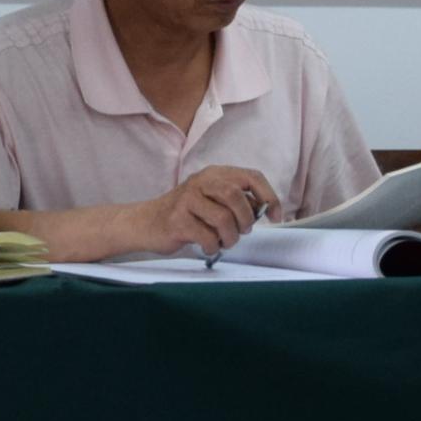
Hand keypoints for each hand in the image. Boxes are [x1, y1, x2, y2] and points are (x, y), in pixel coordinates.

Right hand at [131, 166, 280, 257]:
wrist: (145, 222)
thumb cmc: (186, 214)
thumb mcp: (211, 199)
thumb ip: (236, 201)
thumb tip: (263, 209)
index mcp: (213, 174)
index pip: (251, 176)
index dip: (268, 196)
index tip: (275, 215)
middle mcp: (200, 182)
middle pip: (236, 195)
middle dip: (245, 219)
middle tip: (242, 231)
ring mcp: (187, 200)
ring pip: (223, 218)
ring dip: (230, 237)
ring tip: (223, 241)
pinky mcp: (177, 221)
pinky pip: (207, 237)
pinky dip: (212, 246)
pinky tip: (207, 246)